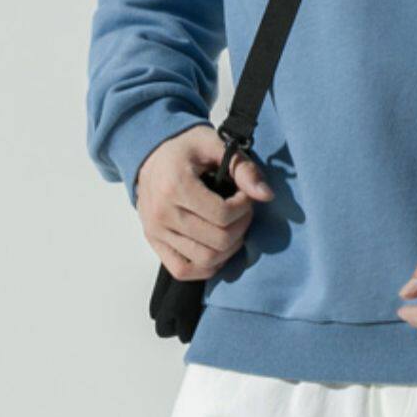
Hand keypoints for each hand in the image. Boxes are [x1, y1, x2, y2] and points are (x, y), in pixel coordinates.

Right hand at [135, 125, 273, 280]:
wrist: (150, 155)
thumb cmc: (185, 149)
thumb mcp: (214, 145)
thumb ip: (242, 168)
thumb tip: (266, 195)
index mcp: (175, 186)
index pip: (223, 215)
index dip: (244, 208)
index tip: (244, 195)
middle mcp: (162, 213)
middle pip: (218, 240)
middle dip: (241, 227)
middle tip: (241, 211)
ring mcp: (156, 232)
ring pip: (206, 260)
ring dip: (229, 248)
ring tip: (231, 227)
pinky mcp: (154, 243)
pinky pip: (184, 271)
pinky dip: (207, 267)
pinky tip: (217, 248)